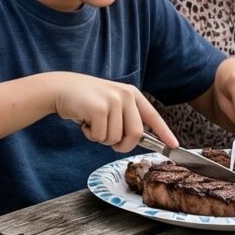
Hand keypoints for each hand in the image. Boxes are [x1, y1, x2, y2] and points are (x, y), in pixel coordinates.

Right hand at [51, 73, 177, 153]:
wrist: (60, 88)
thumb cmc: (85, 100)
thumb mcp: (111, 103)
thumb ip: (125, 117)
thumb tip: (137, 139)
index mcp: (132, 94)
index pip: (153, 116)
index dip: (165, 133)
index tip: (174, 146)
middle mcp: (125, 95)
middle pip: (136, 134)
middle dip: (122, 145)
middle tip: (109, 141)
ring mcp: (113, 101)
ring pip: (116, 138)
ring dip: (102, 139)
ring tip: (92, 124)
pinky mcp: (99, 108)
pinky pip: (101, 136)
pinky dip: (91, 136)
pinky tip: (84, 122)